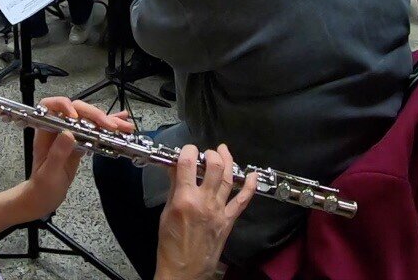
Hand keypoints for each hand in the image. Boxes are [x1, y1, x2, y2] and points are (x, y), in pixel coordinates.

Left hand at [21, 97, 133, 218]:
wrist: (44, 198)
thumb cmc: (42, 187)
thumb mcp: (48, 173)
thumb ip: (57, 153)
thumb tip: (68, 133)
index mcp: (45, 133)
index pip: (49, 107)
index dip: (63, 106)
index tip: (76, 116)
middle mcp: (58, 129)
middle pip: (76, 111)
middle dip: (94, 115)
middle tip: (110, 126)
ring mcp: (71, 135)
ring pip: (89, 120)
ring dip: (107, 121)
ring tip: (124, 126)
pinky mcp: (81, 143)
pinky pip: (95, 132)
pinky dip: (108, 129)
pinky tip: (121, 125)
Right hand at [156, 145, 255, 279]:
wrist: (185, 270)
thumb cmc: (170, 245)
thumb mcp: (165, 213)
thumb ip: (174, 189)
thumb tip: (176, 169)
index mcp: (184, 199)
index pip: (187, 164)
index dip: (187, 151)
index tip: (186, 150)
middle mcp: (204, 202)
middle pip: (214, 167)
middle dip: (210, 154)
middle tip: (205, 153)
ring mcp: (219, 211)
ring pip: (228, 179)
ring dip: (227, 161)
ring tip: (223, 151)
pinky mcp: (228, 220)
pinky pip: (242, 200)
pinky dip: (249, 186)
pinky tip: (252, 175)